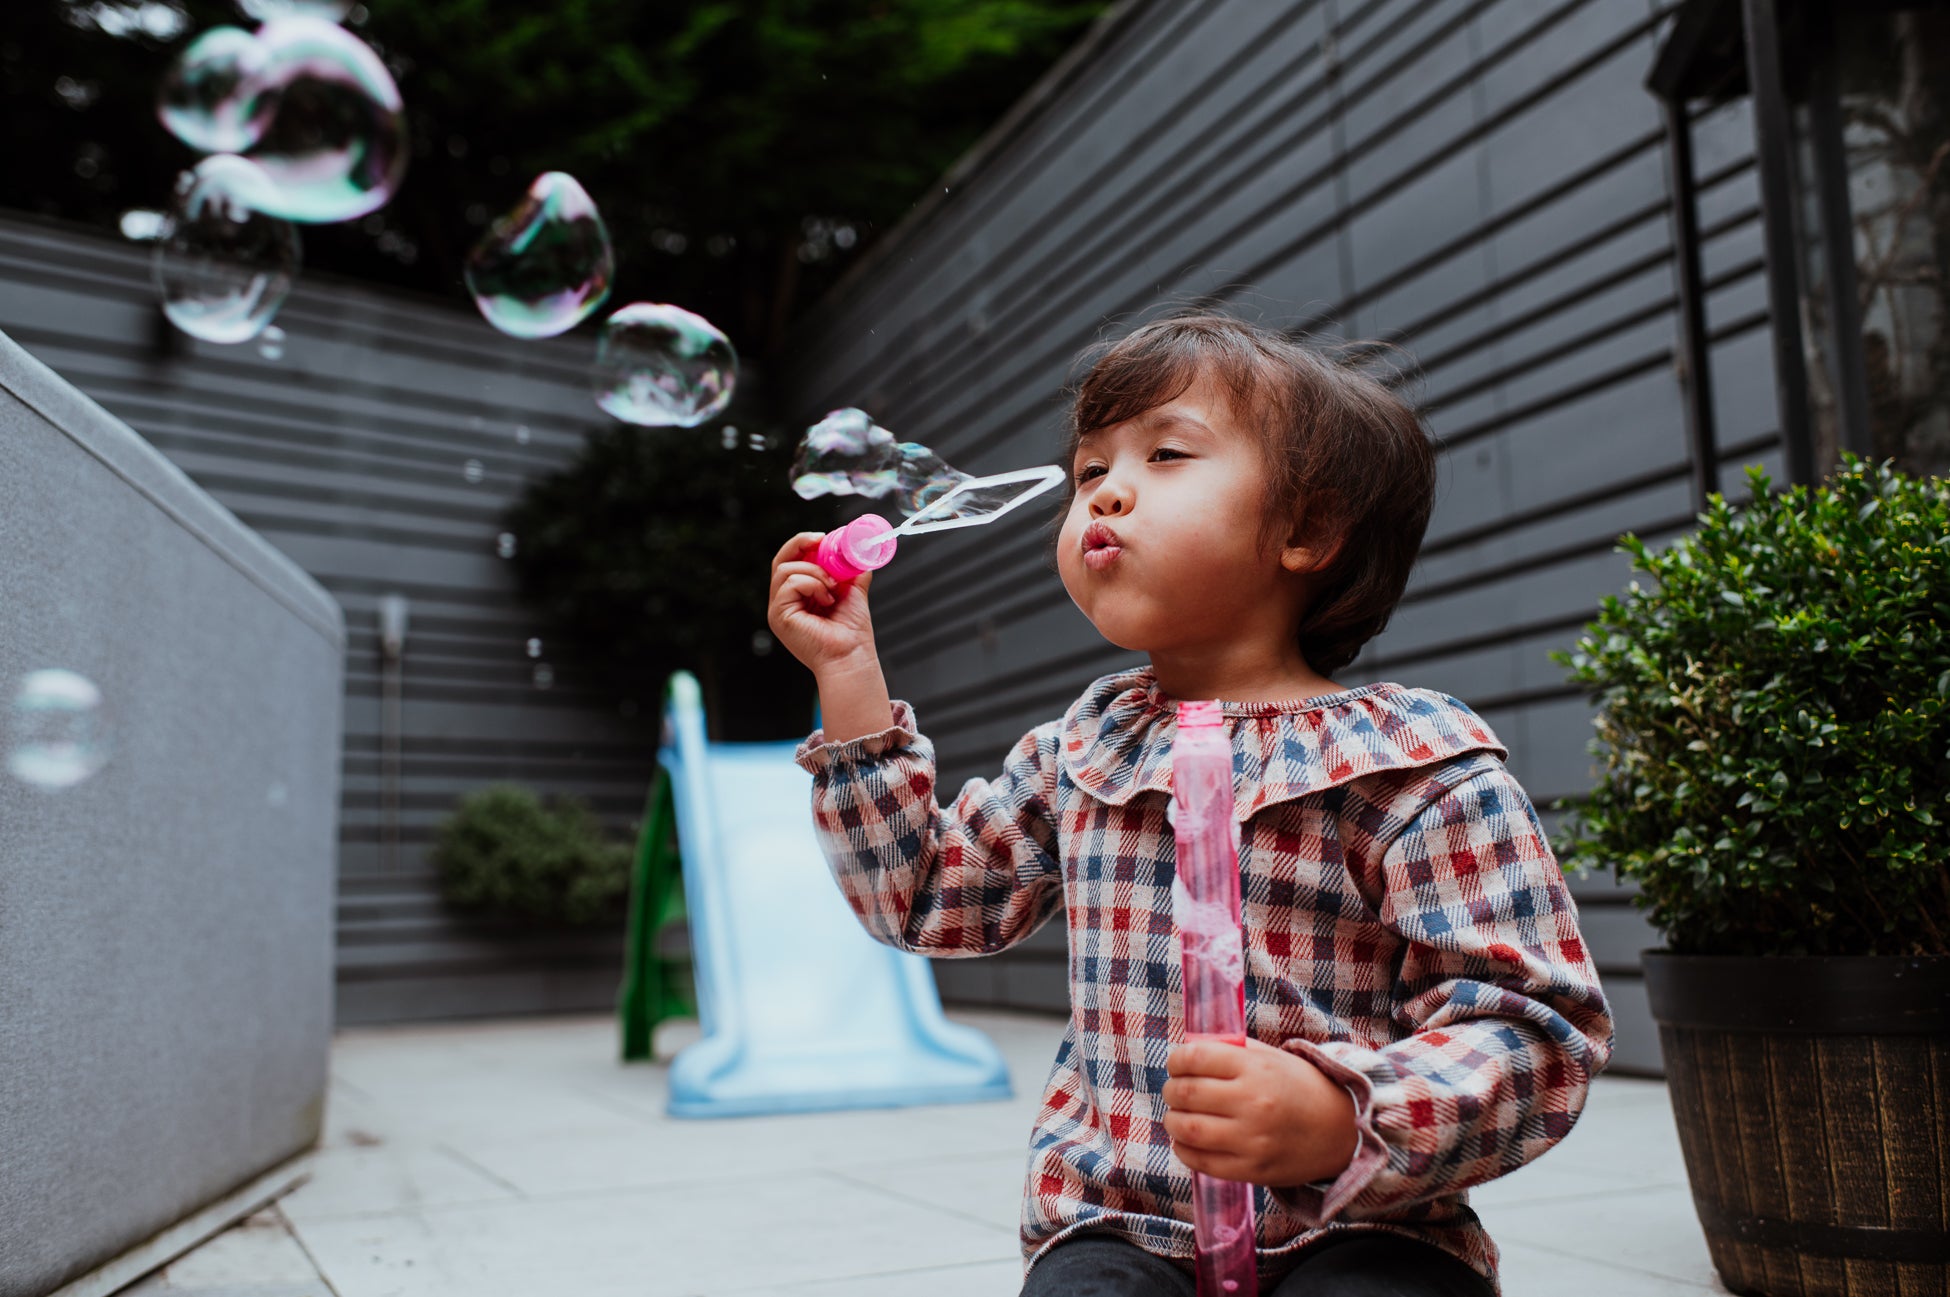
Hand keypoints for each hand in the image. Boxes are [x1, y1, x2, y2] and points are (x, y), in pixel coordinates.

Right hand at [767, 531, 876, 673]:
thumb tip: (858, 553)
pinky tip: (827, 598)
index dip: (803, 544)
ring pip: (786, 569)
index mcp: (798, 596)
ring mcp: (778, 609)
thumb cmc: (852, 632)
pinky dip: (812, 584)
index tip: (824, 538)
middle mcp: (784, 602)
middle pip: (780, 560)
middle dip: (801, 544)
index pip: (791, 561)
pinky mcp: (778, 615)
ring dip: (815, 571)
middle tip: (822, 541)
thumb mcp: (853, 592)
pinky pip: (791, 583)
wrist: (853, 655)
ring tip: (833, 588)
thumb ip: (851, 572)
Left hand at [1162, 1038, 1357, 1186]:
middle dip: (1171, 1090)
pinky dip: (1184, 1149)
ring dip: (1173, 1121)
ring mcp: (1252, 1139)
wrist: (1342, 1130)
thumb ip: (1232, 1052)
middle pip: (1186, 1093)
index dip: (1176, 1060)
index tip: (1177, 1065)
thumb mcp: (1272, 1058)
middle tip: (1174, 1091)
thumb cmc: (1300, 1089)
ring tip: (1177, 1117)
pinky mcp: (1252, 1169)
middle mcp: (1253, 1103)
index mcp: (1256, 1068)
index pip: (1195, 1058)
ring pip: (1188, 1129)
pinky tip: (1187, 1141)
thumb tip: (1189, 1053)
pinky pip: (1201, 1161)